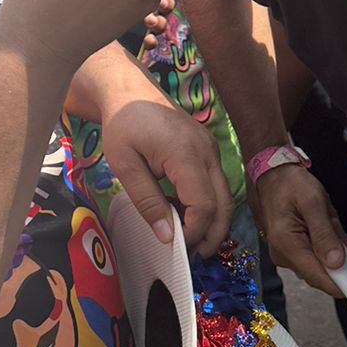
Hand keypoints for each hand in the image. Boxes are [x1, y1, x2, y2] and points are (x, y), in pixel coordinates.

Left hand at [101, 95, 232, 254]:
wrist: (129, 90)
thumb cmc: (123, 124)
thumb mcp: (125, 164)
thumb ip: (147, 201)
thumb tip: (168, 238)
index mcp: (187, 154)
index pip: (204, 204)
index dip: (194, 232)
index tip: (176, 247)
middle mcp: (207, 151)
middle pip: (224, 203)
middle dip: (212, 234)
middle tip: (193, 256)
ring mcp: (211, 149)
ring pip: (224, 195)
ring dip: (211, 220)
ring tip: (187, 239)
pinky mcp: (207, 150)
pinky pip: (215, 183)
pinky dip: (206, 203)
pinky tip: (182, 212)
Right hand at [252, 164, 346, 295]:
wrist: (271, 175)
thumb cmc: (291, 184)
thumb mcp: (313, 201)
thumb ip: (325, 233)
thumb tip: (337, 263)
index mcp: (287, 244)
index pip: (318, 277)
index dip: (341, 284)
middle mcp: (282, 256)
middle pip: (319, 274)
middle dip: (336, 258)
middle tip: (336, 228)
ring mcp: (284, 255)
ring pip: (318, 266)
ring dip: (329, 250)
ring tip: (326, 222)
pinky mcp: (287, 252)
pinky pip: (312, 258)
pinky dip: (323, 246)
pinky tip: (320, 227)